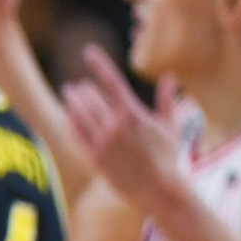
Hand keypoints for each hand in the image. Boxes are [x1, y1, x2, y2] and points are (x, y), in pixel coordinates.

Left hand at [62, 46, 183, 210]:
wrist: (159, 188)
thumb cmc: (169, 157)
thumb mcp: (170, 126)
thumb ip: (166, 100)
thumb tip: (170, 77)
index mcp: (134, 113)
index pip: (112, 81)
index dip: (99, 64)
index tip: (88, 51)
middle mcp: (115, 125)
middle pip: (92, 97)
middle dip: (84, 89)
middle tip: (78, 84)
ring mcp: (103, 141)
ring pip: (81, 114)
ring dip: (73, 101)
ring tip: (69, 92)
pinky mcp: (94, 156)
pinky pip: (77, 134)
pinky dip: (72, 121)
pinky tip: (69, 114)